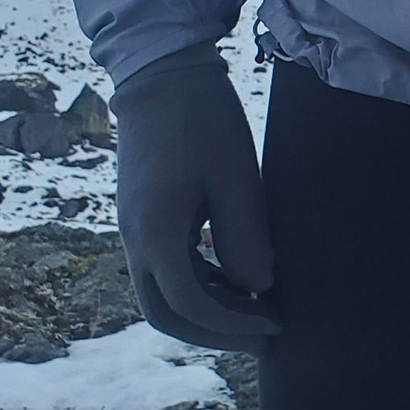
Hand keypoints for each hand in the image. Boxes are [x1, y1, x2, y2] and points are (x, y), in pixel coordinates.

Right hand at [109, 42, 283, 354]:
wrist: (162, 74)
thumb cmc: (203, 119)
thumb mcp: (235, 175)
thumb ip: (246, 234)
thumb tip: (259, 288)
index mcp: (155, 231)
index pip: (188, 304)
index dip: (232, 325)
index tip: (274, 325)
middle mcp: (135, 238)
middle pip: (166, 313)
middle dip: (215, 333)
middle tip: (266, 334)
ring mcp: (135, 229)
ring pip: (164, 294)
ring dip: (208, 310)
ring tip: (258, 309)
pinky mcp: (143, 217)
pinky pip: (167, 268)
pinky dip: (201, 284)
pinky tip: (238, 279)